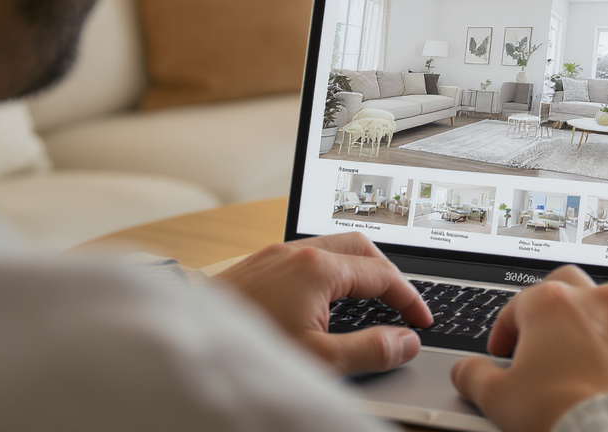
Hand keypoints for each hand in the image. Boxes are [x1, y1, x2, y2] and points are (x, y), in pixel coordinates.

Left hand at [216, 232, 432, 374]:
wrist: (185, 342)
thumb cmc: (247, 350)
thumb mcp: (318, 360)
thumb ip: (369, 350)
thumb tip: (406, 343)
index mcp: (318, 268)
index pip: (382, 275)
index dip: (409, 299)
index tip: (422, 322)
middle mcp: (297, 251)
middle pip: (361, 247)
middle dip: (388, 274)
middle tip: (402, 303)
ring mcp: (275, 254)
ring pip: (333, 248)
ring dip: (358, 270)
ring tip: (370, 300)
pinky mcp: (258, 264)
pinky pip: (307, 256)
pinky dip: (331, 271)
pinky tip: (325, 298)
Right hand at [451, 266, 607, 431]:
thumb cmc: (565, 414)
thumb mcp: (499, 399)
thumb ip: (474, 377)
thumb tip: (466, 372)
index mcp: (554, 305)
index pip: (518, 305)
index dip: (504, 331)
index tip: (501, 353)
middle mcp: (599, 302)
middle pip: (569, 285)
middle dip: (555, 306)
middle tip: (545, 337)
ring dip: (601, 329)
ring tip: (590, 363)